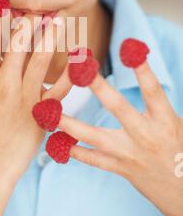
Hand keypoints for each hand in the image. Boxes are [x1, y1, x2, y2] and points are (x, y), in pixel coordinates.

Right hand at [0, 12, 71, 183]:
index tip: (3, 5)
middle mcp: (5, 85)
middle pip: (17, 47)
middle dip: (27, 23)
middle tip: (37, 5)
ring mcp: (25, 98)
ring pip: (39, 60)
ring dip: (49, 37)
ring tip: (57, 19)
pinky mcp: (42, 111)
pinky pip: (60, 89)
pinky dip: (71, 73)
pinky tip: (80, 57)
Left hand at [58, 59, 182, 215]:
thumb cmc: (180, 150)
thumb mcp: (176, 123)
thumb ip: (157, 104)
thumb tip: (143, 74)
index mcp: (164, 120)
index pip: (153, 89)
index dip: (142, 68)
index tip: (129, 46)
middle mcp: (145, 135)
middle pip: (117, 106)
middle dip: (96, 84)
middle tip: (78, 65)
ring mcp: (130, 154)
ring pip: (93, 136)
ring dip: (67, 122)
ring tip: (46, 110)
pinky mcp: (120, 169)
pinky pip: (92, 159)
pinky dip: (73, 149)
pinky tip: (54, 141)